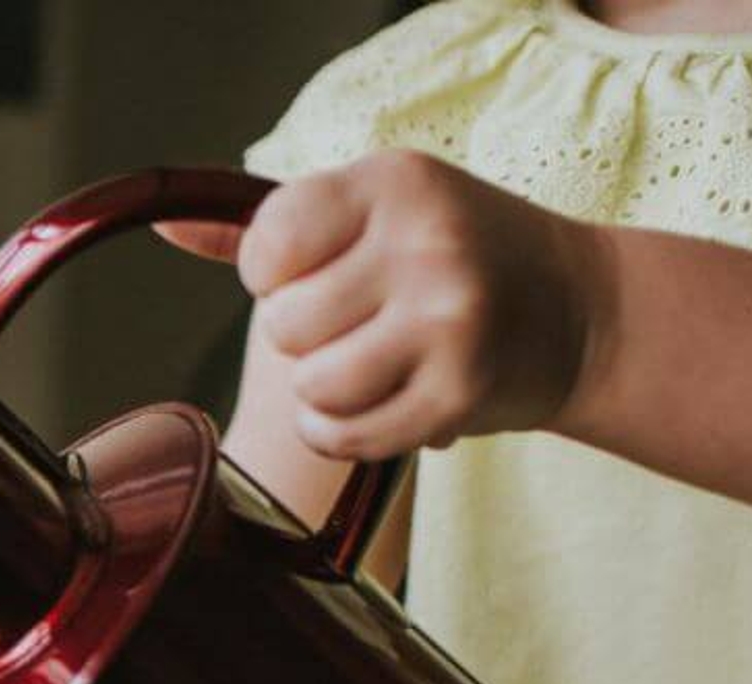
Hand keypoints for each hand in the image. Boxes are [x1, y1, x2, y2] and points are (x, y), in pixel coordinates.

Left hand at [168, 151, 608, 461]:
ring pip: (312, 384)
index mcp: (393, 182)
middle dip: (308, 337)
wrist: (583, 311)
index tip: (317, 273)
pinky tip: (385, 403)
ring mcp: (447, 316)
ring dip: (328, 391)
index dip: (274, 275)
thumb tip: (168, 226)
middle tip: (366, 323)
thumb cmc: (457, 258)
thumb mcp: (380, 212)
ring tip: (377, 364)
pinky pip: (345, 433)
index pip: (267, 244)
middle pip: (283, 324)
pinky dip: (347, 432)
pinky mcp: (460, 391)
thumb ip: (274, 226)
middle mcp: (425, 240)